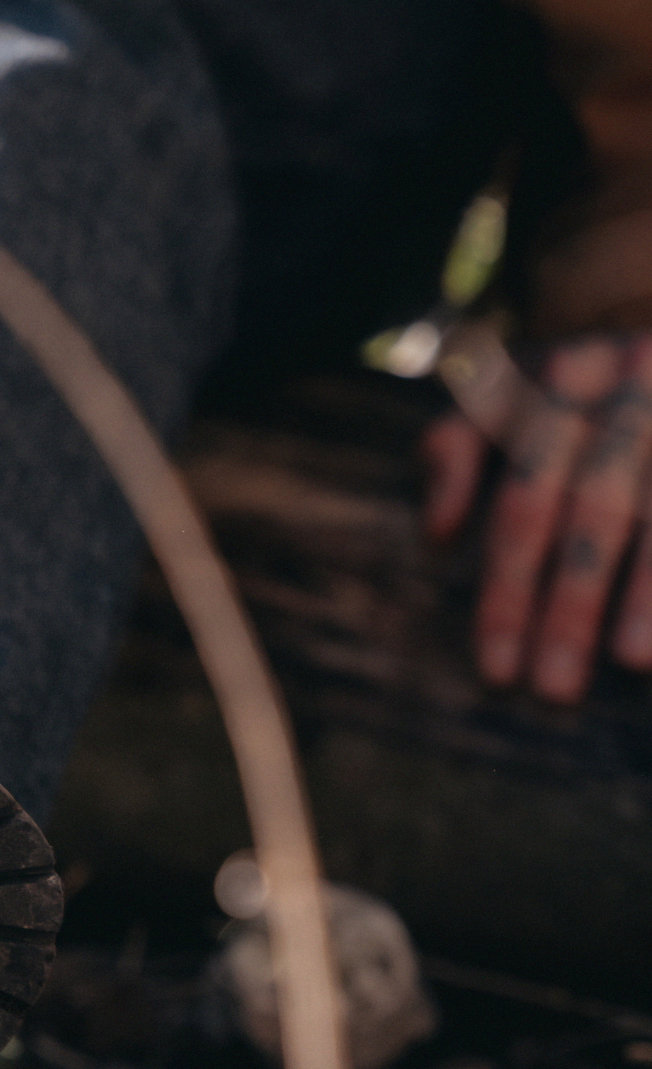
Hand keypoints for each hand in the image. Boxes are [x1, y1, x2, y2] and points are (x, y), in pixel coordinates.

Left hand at [423, 331, 651, 700]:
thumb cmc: (562, 380)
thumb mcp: (499, 390)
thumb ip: (456, 448)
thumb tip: (438, 528)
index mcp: (558, 383)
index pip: (522, 503)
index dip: (507, 589)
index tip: (498, 668)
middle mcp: (630, 386)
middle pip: (594, 510)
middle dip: (573, 603)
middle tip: (556, 688)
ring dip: (651, 589)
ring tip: (635, 661)